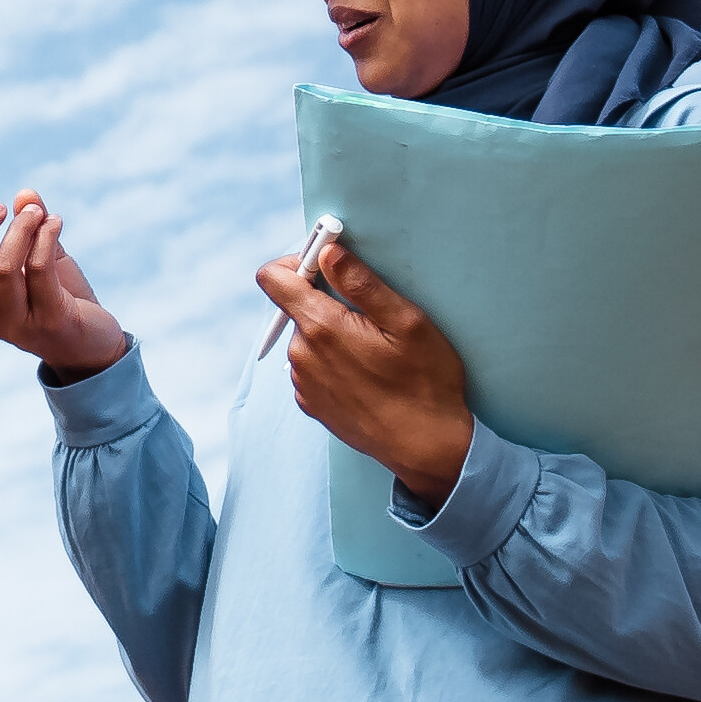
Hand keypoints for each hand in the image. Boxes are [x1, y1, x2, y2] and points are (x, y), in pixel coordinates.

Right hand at [0, 189, 133, 377]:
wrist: (93, 347)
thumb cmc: (60, 300)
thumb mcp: (41, 259)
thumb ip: (30, 229)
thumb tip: (24, 194)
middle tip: (1, 205)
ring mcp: (18, 323)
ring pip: (4, 269)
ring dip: (19, 229)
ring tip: (36, 211)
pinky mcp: (51, 322)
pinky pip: (40, 272)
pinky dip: (45, 237)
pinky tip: (56, 222)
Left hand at [256, 233, 473, 508]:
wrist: (427, 449)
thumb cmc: (426, 383)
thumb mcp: (407, 322)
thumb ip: (361, 283)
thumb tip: (328, 252)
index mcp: (320, 328)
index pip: (273, 278)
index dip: (298, 261)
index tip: (328, 264)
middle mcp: (301, 356)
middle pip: (295, 307)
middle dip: (326, 300)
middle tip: (370, 316)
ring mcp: (303, 383)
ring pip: (306, 338)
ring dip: (331, 334)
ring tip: (374, 352)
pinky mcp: (311, 404)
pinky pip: (312, 367)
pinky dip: (332, 361)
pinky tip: (366, 375)